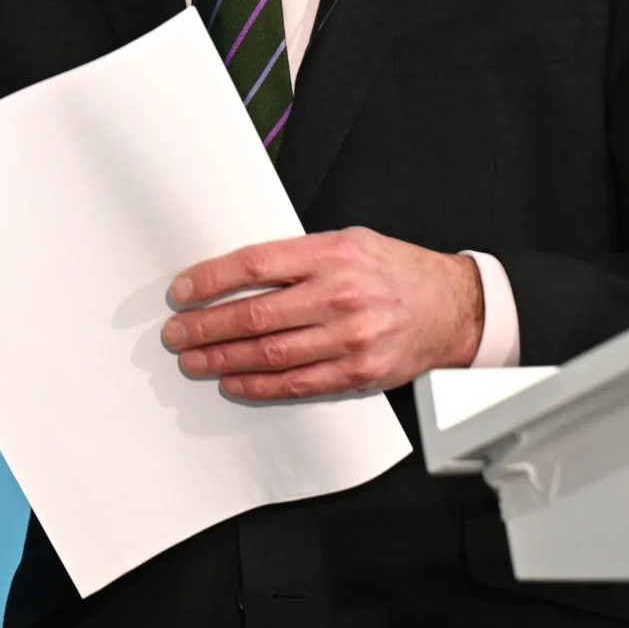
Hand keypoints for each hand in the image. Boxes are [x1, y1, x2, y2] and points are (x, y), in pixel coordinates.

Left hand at [161, 227, 481, 399]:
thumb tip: (232, 274)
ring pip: (270, 353)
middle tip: (175, 333)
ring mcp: (350, 338)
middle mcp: (340, 296)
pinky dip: (260, 385)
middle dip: (205, 326)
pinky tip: (233, 381)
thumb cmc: (393, 270)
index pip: (254, 265)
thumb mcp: (346, 242)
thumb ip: (295, 257)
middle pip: (255, 314)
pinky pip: (298, 383)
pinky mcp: (358, 372)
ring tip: (193, 359)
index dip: (210, 280)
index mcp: (332, 254)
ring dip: (223, 359)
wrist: (453, 307)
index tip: (181, 291)